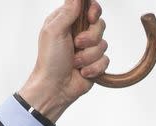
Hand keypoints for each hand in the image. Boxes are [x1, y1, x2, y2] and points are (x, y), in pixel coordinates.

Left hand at [20, 0, 108, 123]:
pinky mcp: (95, 63)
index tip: (91, 18)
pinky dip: (94, 68)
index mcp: (68, 20)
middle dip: (90, 37)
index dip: (94, 10)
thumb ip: (67, 11)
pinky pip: (105, 60)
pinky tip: (82, 72)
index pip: (88, 7)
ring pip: (103, 44)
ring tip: (75, 62)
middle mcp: (80, 32)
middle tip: (77, 44)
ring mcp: (88, 49)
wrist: (55, 88)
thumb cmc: (50, 60)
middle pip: (99, 25)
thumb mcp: (54, 31)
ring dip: (88, 56)